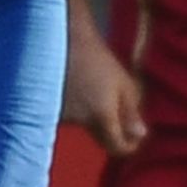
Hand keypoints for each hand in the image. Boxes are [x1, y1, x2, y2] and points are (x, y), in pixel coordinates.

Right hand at [61, 39, 148, 156]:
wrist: (64, 39)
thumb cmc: (97, 59)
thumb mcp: (124, 83)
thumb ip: (132, 112)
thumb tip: (140, 135)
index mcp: (102, 116)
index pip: (117, 147)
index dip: (128, 146)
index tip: (134, 137)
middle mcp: (80, 121)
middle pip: (100, 139)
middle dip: (111, 130)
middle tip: (117, 110)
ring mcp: (62, 116)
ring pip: (84, 127)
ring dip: (92, 116)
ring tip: (94, 90)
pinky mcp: (46, 109)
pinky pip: (69, 117)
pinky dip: (76, 109)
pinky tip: (77, 89)